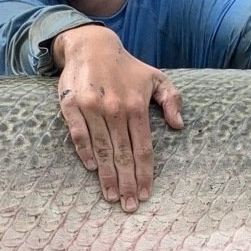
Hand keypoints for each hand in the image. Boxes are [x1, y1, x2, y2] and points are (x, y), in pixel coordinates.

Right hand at [54, 26, 184, 210]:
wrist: (91, 45)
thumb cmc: (126, 66)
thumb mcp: (156, 77)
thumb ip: (171, 100)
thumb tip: (179, 126)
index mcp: (136, 106)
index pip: (143, 148)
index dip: (145, 173)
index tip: (146, 193)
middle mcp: (115, 109)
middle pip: (123, 154)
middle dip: (127, 183)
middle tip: (130, 206)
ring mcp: (91, 108)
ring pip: (102, 150)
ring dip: (107, 176)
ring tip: (112, 196)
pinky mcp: (71, 106)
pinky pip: (79, 135)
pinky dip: (85, 153)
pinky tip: (92, 169)